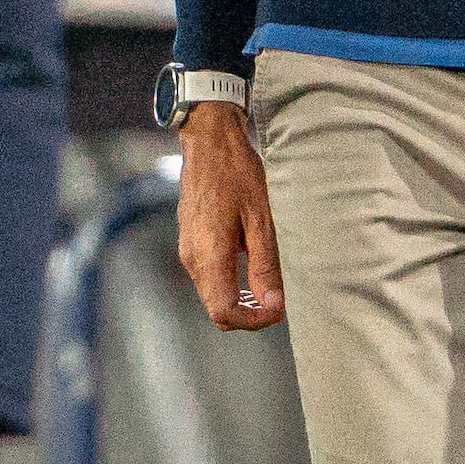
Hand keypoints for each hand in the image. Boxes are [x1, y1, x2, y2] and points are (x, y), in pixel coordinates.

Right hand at [175, 101, 283, 330]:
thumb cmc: (236, 173)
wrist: (208, 142)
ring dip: (240, 301)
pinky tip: (250, 268)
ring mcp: (187, 251)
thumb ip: (265, 266)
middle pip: (216, 310)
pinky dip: (230, 285)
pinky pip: (208, 278)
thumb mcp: (260, 219)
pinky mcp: (190, 243)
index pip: (224, 312)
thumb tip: (274, 306)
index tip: (277, 311)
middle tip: (276, 303)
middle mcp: (193, 258)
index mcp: (209, 255)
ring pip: (212, 296)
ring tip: (267, 287)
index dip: (253, 321)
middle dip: (248, 315)